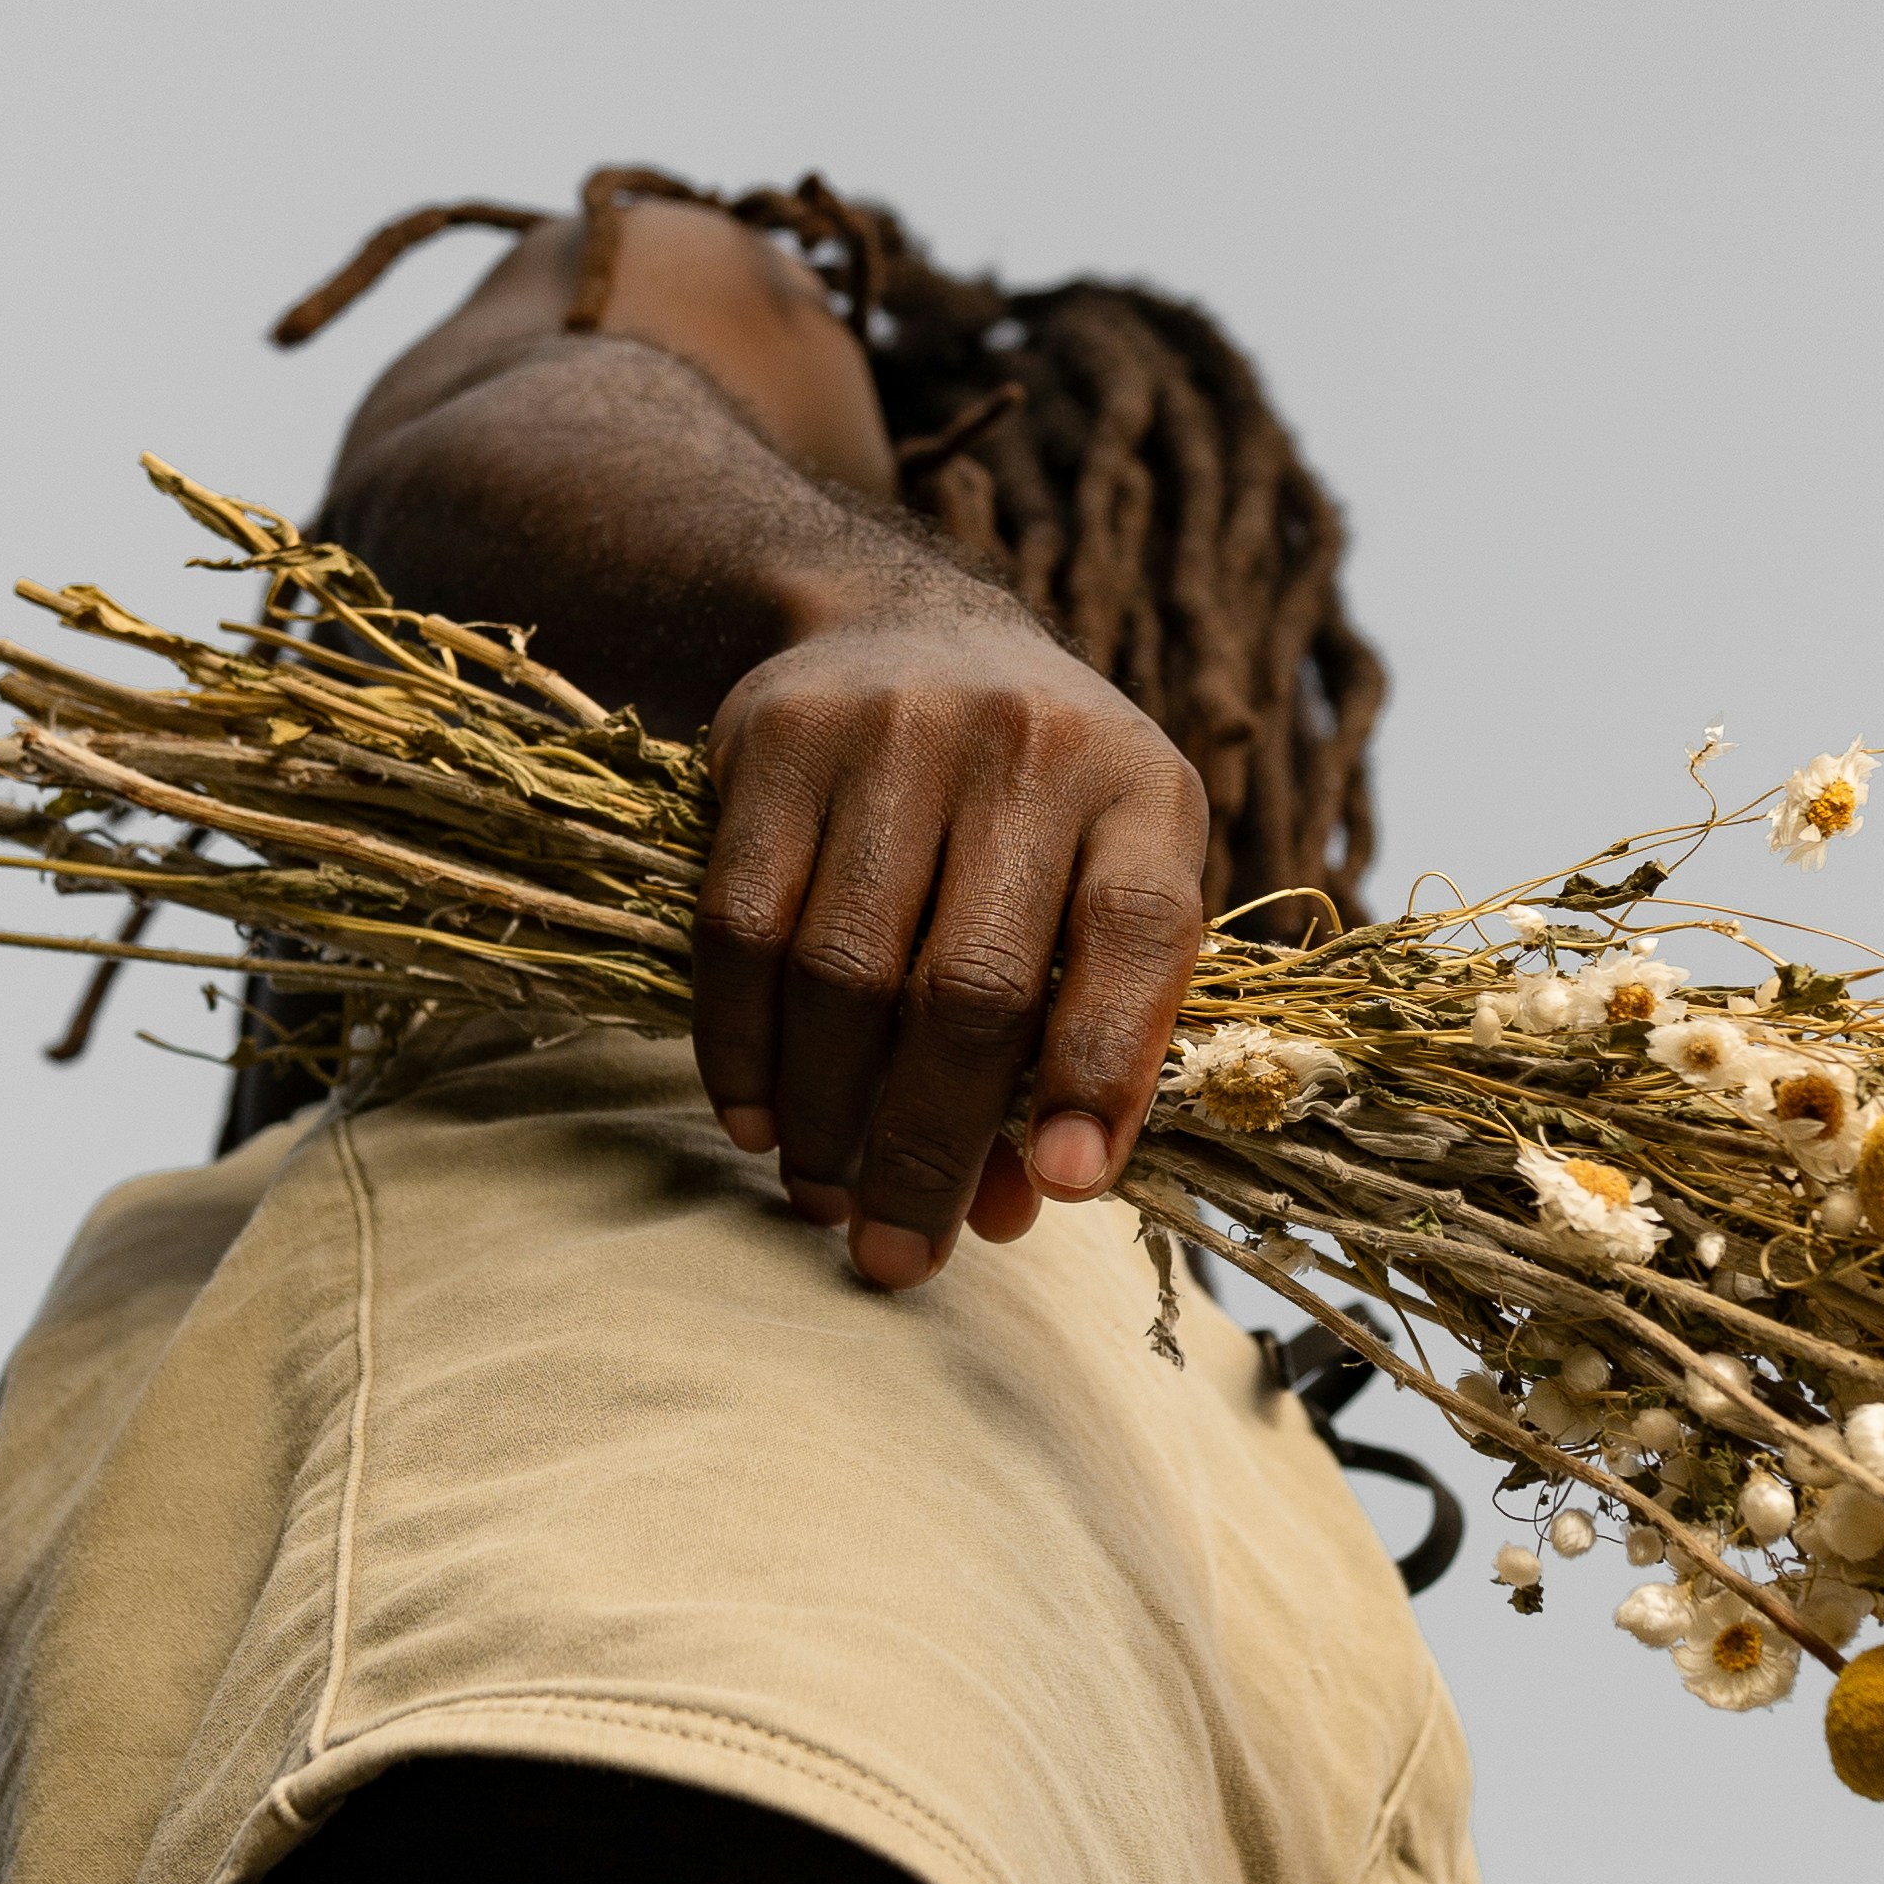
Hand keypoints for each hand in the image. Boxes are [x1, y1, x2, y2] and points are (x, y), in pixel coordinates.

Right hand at [695, 606, 1209, 1287]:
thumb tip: (1014, 1209)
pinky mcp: (776, 742)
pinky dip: (743, 1046)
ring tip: (825, 1198)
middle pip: (972, 986)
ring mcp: (896, 734)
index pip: (1139, 935)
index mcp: (1141, 792)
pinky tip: (756, 1120)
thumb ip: (1077, 1036)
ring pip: (844, 970)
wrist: (904, 626)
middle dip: (929, 1147)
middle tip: (898, 1256)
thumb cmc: (1030, 807)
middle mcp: (1028, 748)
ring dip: (827, 1115)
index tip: (1070, 1187)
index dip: (1104, 1069)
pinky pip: (742, 928)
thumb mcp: (1094, 882)